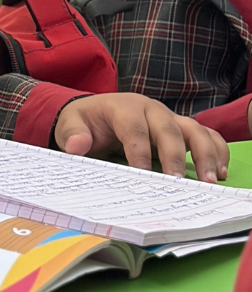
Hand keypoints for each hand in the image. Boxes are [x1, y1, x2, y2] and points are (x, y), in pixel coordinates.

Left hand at [54, 93, 228, 183]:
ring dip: (205, 153)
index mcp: (124, 107)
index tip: (142, 175)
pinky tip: (220, 172)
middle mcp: (151, 109)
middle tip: (179, 184)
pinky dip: (216, 150)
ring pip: (193, 129)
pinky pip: (204, 134)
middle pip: (168, 129)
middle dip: (176, 156)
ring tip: (210, 180)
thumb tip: (76, 146)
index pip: (134, 129)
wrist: (94, 113)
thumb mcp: (70, 125)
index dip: (139, 151)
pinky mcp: (179, 127)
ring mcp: (168, 117)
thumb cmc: (85, 121)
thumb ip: (72, 134)